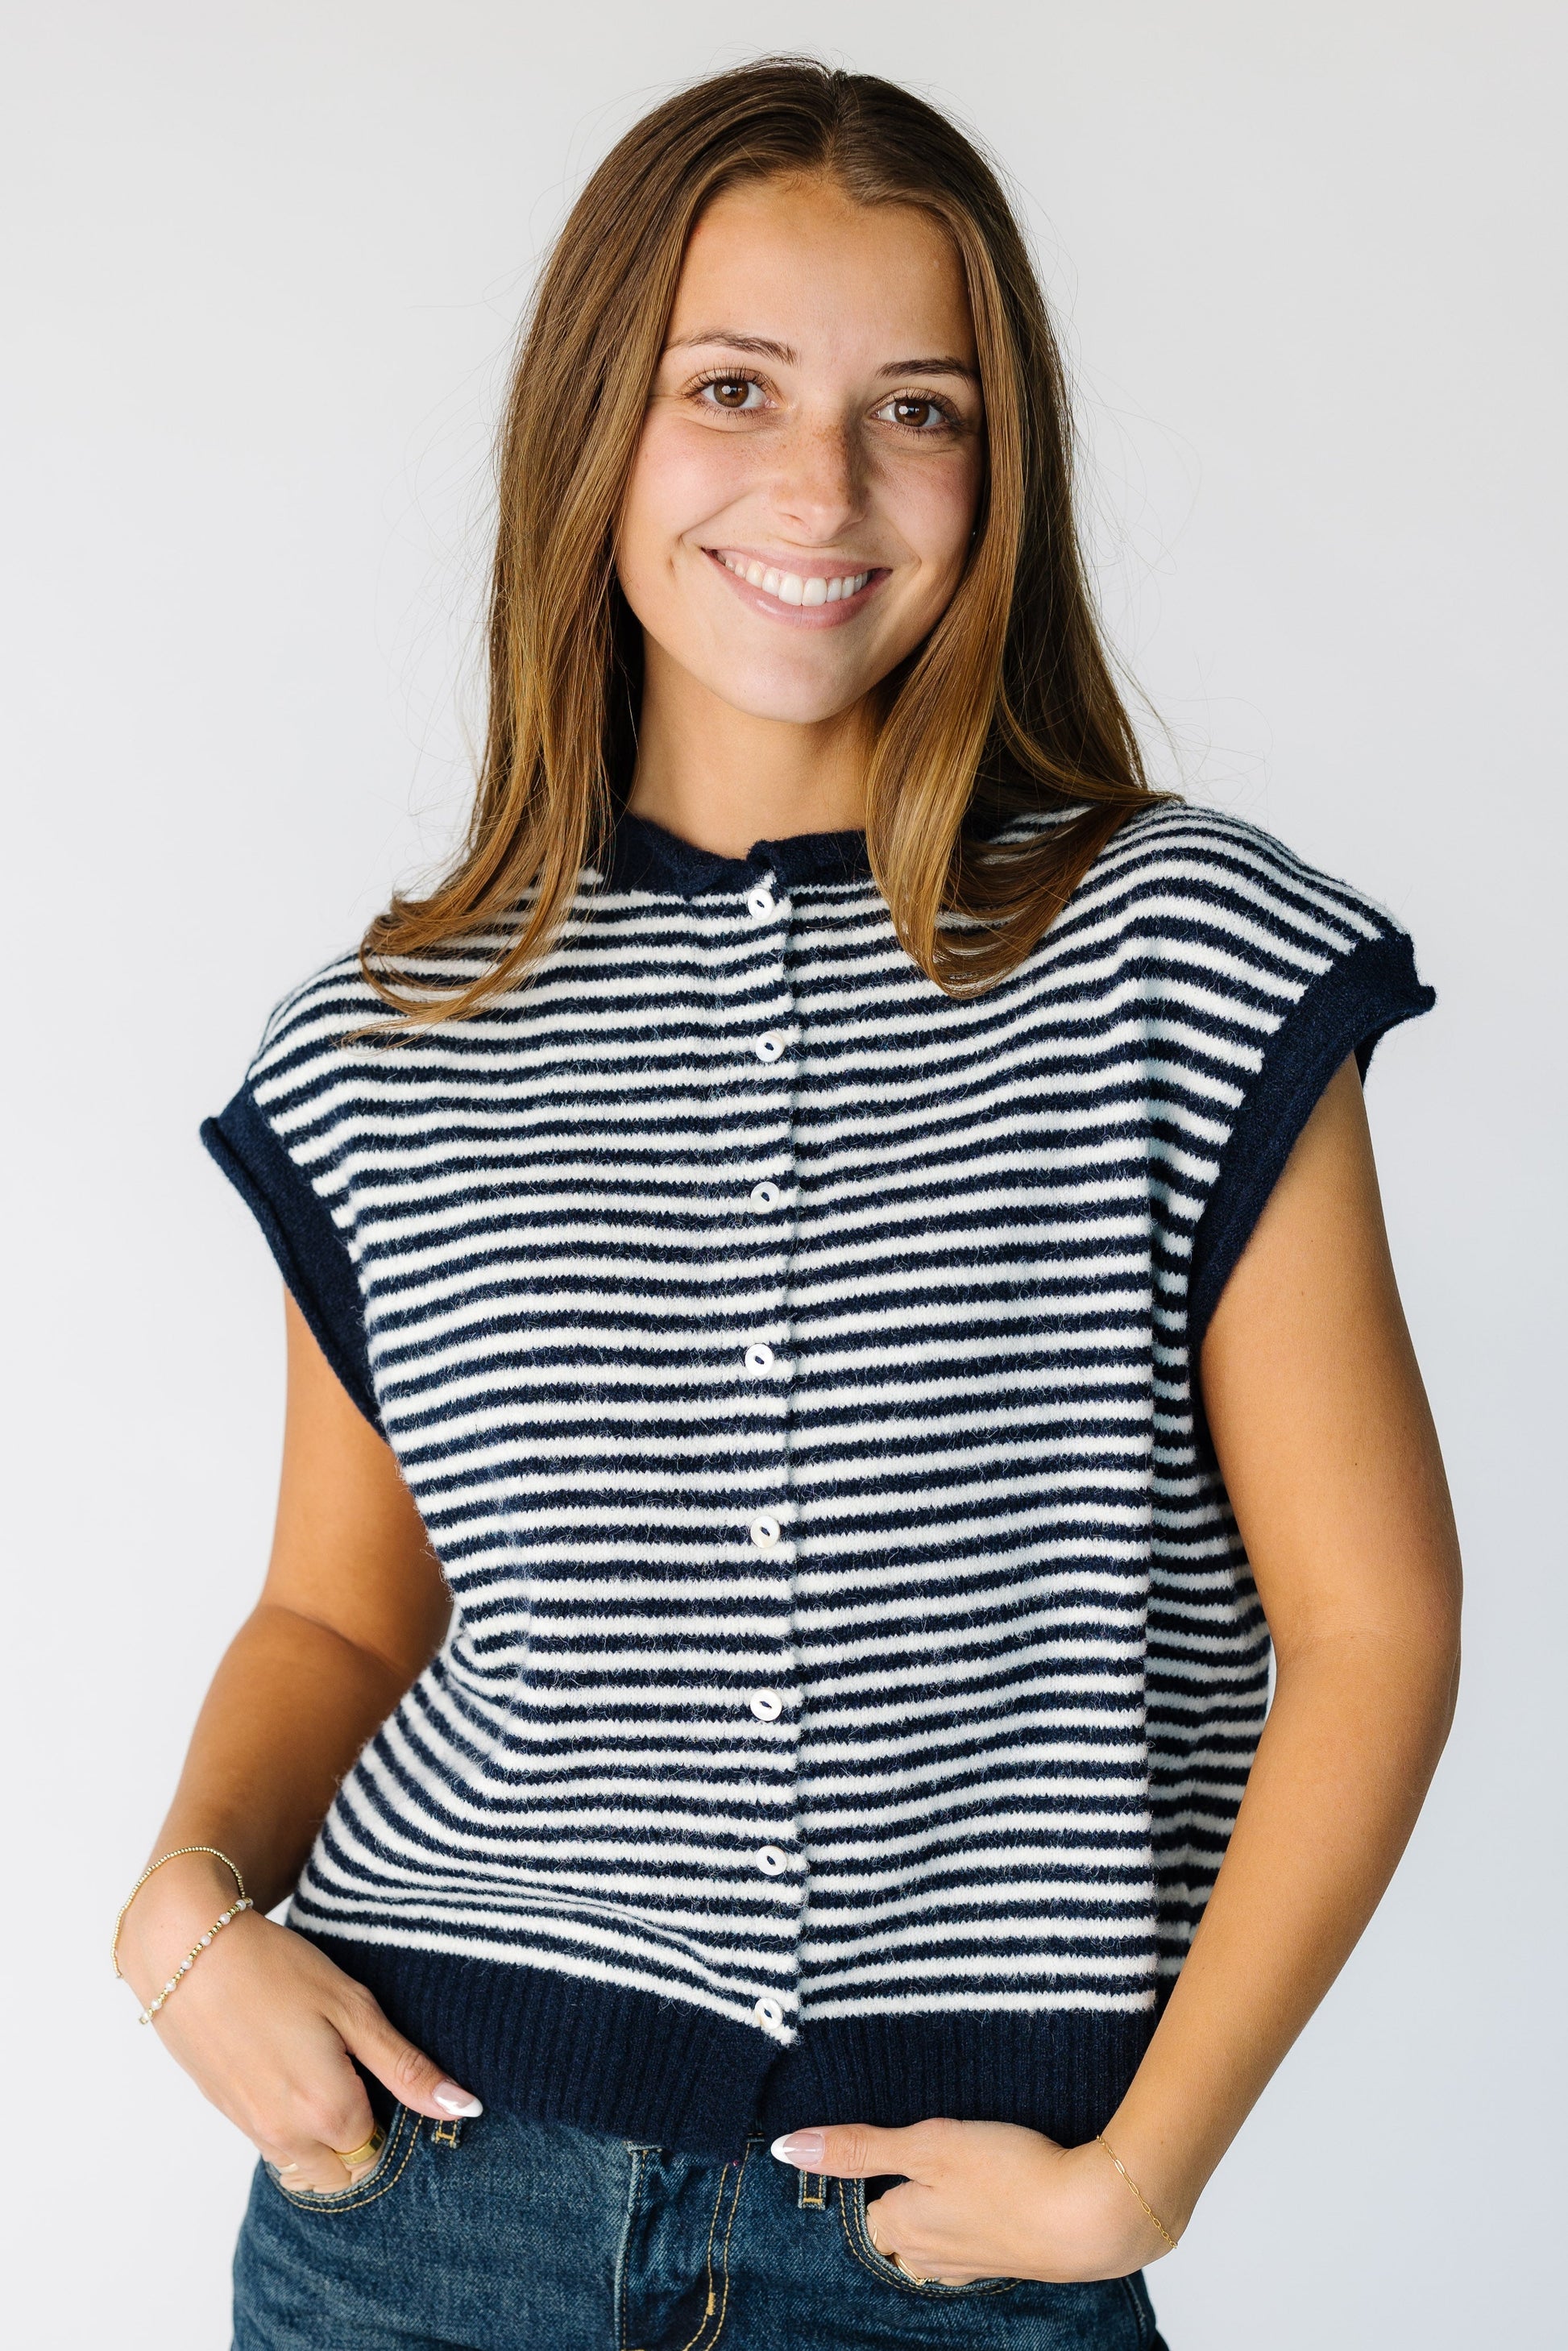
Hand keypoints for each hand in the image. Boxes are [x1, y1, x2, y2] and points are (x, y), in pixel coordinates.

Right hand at [116, 1855, 481, 2191]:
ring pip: (310, 2167)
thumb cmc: (276, 1970)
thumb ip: (407, 2068)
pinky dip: (296, 2126)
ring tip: (327, 2067)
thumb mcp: (353, 2009)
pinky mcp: (230, 2116)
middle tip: (360, 2073)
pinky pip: (277, 2147)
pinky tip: (293, 2068)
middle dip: (362, 2138)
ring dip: (328, 2137)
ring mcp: (254, 2131)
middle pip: (347, 2171)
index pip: (382, 2146)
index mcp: (328, 2112)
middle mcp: (288, 2137)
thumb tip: (464, 2108)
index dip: (392, 2110)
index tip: (384, 2067)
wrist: (188, 1953)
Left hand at [769, 2117, 1175, 2283]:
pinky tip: (988, 2201)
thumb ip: (860, 2146)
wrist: (1089, 2217)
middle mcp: (929, 2255)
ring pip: (932, 2241)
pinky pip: (970, 2245)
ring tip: (948, 2175)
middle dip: (896, 2199)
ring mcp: (970, 2264)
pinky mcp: (1009, 2259)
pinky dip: (970, 2222)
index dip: (864, 2176)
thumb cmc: (1008, 2175)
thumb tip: (788, 2148)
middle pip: (893, 2230)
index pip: (861, 2209)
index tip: (876, 2145)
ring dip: (933, 2212)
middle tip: (913, 2156)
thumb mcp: (926, 2145)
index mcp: (901, 2227)